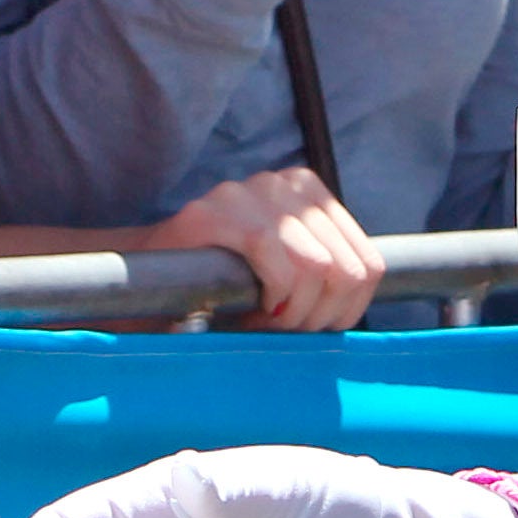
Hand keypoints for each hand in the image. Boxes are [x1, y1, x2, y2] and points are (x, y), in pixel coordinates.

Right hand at [152, 166, 377, 329]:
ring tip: (266, 324)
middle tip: (285, 334)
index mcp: (310, 191)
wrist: (147, 281)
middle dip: (320, 318)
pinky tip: (253, 312)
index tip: (314, 331)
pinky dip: (273, 299)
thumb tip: (367, 297)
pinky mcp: (213, 212)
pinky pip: (274, 262)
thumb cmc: (224, 288)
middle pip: (346, 270)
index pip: (369, 262)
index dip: (349, 313)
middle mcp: (284, 182)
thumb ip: (328, 279)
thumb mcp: (290, 277)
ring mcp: (248, 191)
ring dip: (295, 314)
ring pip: (317, 268)